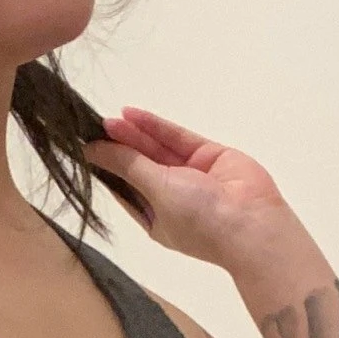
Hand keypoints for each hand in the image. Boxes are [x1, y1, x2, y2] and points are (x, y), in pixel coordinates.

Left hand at [82, 107, 292, 267]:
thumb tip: (93, 152)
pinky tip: (132, 115)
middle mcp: (173, 197)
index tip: (86, 148)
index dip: (108, 168)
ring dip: (135, 134)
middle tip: (93, 126)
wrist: (252, 223)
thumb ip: (128, 166)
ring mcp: (192, 175)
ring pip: (157, 150)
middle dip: (120, 147)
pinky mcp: (208, 155)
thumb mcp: (156, 192)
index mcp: (157, 219)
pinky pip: (177, 138)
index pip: (126, 190)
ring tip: (107, 119)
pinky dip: (156, 126)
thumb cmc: (200, 220)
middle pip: (140, 166)